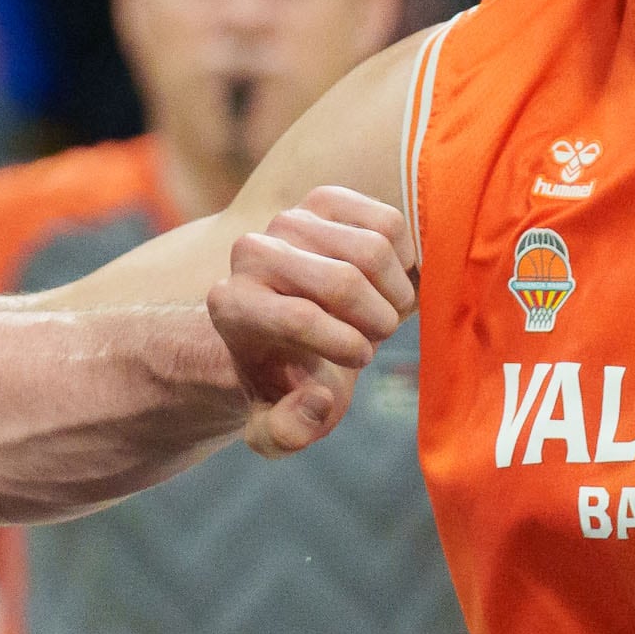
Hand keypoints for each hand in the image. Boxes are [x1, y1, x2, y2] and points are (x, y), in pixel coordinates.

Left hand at [207, 185, 410, 454]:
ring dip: (393, 293)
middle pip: (343, 282)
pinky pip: (389, 223)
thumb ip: (285, 433)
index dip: (346, 345)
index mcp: (231, 306)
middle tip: (376, 336)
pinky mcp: (326, 200)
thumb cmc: (293, 378)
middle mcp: (249, 252)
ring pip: (372, 250)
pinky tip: (384, 280)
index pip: (299, 316)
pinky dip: (403, 260)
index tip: (360, 358)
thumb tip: (316, 400)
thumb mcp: (281, 423)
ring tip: (381, 312)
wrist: (299, 328)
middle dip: (375, 321)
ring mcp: (288, 220)